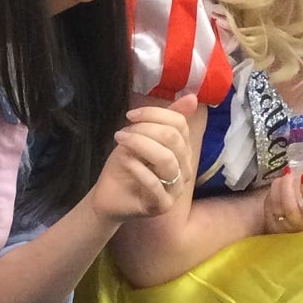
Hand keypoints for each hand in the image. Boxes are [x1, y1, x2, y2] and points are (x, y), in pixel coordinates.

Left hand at [91, 95, 195, 222]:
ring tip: (121, 141)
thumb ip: (163, 119)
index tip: (130, 115)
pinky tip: (125, 161)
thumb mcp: (141, 136)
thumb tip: (192, 97)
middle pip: (174, 139)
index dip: (154, 114)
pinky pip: (154, 183)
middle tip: (122, 132)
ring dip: (140, 145)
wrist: (110, 196)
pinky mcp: (163, 205)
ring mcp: (176, 189)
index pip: (179, 124)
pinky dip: (137, 168)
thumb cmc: (127, 164)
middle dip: (145, 129)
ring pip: (167, 159)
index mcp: (183, 150)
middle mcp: (185, 169)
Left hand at [264, 163, 302, 233]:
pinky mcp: (275, 230)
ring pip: (276, 209)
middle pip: (290, 209)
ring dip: (277, 189)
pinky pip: (268, 211)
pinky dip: (271, 196)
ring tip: (281, 176)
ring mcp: (288, 232)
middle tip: (289, 171)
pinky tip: (276, 187)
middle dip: (287, 186)